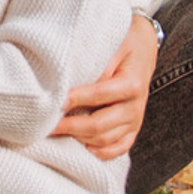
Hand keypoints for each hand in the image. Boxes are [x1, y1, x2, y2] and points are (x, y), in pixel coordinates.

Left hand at [52, 14, 155, 160]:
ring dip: (80, 140)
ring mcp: (135, 119)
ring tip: (56, 135)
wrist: (145, 45)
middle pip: (100, 125)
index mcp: (132, 84)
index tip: (56, 102)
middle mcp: (136, 106)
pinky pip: (119, 147)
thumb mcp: (113, 42)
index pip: (99, 96)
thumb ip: (97, 60)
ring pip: (106, 140)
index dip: (77, 100)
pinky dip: (100, 152)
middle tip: (47, 125)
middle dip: (71, 127)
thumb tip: (73, 80)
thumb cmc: (125, 41)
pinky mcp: (133, 127)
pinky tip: (81, 148)